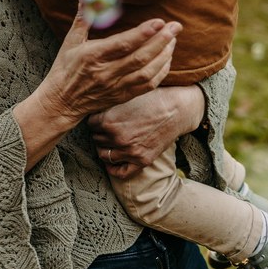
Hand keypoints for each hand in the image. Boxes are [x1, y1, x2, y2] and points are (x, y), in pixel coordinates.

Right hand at [38, 14, 180, 123]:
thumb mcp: (70, 41)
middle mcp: (106, 73)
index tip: (159, 21)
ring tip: (173, 39)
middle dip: (162, 41)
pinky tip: (167, 58)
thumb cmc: (65, 67)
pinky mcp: (123, 96)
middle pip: (140, 57)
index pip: (122, 44)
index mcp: (93, 56)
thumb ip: (84, 17)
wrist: (62, 102)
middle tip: (176, 26)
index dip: (143, 33)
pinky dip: (161, 72)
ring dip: (164, 55)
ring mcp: (116, 86)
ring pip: (147, 72)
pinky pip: (147, 85)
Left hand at [88, 85, 204, 178]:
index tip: (99, 117)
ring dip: (104, 148)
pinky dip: (112, 168)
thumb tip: (94, 106)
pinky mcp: (141, 160)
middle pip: (96, 138)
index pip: (90, 124)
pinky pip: (120, 172)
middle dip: (99, 133)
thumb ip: (108, 104)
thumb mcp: (126, 96)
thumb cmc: (152, 98)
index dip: (95, 119)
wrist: (177, 109)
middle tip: (105, 128)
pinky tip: (112, 162)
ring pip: (104, 155)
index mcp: (109, 120)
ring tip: (108, 141)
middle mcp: (116, 138)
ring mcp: (129, 151)